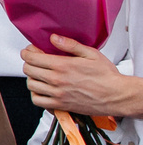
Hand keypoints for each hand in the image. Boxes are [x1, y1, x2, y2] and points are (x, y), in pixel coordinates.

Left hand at [25, 36, 142, 118]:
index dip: (28, 52)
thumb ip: (70, 45)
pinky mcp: (60, 106)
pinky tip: (42, 90)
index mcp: (63, 65)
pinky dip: (35, 95)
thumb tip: (54, 38)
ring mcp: (57, 94)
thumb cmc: (107, 76)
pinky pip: (37, 101)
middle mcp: (57, 80)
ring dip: (32, 78)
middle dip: (29, 63)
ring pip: (31, 85)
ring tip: (39, 75)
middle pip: (28, 70)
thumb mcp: (91, 54)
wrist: (117, 96)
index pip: (32, 58)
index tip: (31, 51)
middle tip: (35, 61)